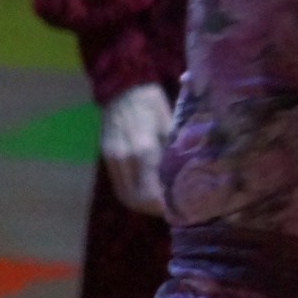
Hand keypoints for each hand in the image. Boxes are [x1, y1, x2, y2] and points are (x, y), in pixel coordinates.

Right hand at [99, 83, 173, 216]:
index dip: (164, 205)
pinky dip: (131, 194)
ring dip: (142, 204)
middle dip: (154, 208)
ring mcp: (112, 159)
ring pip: (125, 195)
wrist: (125, 88)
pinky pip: (118, 185)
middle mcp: (125, 159)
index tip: (181, 208)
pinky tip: (146, 193)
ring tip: (162, 205)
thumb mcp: (172, 126)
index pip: (151, 191)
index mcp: (144, 149)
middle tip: (174, 209)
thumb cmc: (154, 104)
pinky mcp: (106, 158)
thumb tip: (192, 174)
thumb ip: (177, 151)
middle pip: (136, 198)